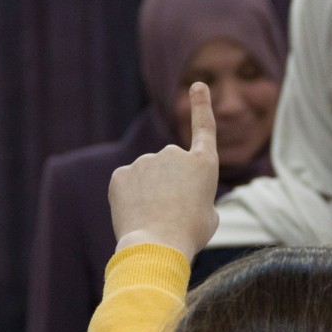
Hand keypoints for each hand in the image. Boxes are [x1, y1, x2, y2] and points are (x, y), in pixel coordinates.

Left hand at [109, 82, 219, 260]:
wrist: (157, 246)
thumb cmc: (189, 235)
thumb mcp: (208, 217)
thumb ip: (198, 197)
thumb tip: (183, 196)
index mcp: (203, 164)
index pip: (204, 128)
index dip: (201, 106)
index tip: (197, 85)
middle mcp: (174, 154)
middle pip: (171, 168)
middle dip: (169, 186)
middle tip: (172, 214)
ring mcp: (146, 161)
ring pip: (147, 177)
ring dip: (150, 194)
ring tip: (154, 219)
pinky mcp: (122, 173)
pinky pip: (128, 184)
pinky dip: (130, 198)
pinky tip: (136, 215)